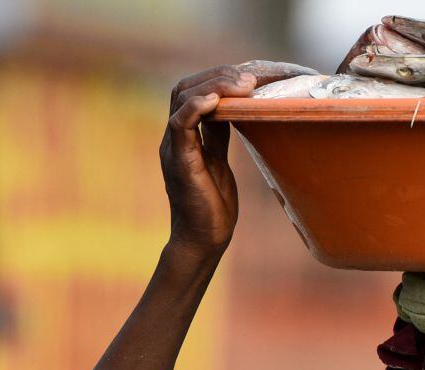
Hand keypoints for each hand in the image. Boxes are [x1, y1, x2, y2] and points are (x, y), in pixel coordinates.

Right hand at [160, 66, 256, 257]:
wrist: (204, 239)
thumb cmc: (212, 204)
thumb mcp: (218, 160)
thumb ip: (218, 135)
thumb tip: (233, 109)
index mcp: (184, 134)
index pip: (193, 90)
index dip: (218, 77)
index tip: (250, 76)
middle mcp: (174, 136)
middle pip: (186, 87)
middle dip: (218, 76)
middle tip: (251, 78)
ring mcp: (173, 147)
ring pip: (182, 98)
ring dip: (214, 85)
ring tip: (243, 83)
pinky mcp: (178, 162)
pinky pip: (179, 125)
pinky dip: (195, 107)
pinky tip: (216, 99)